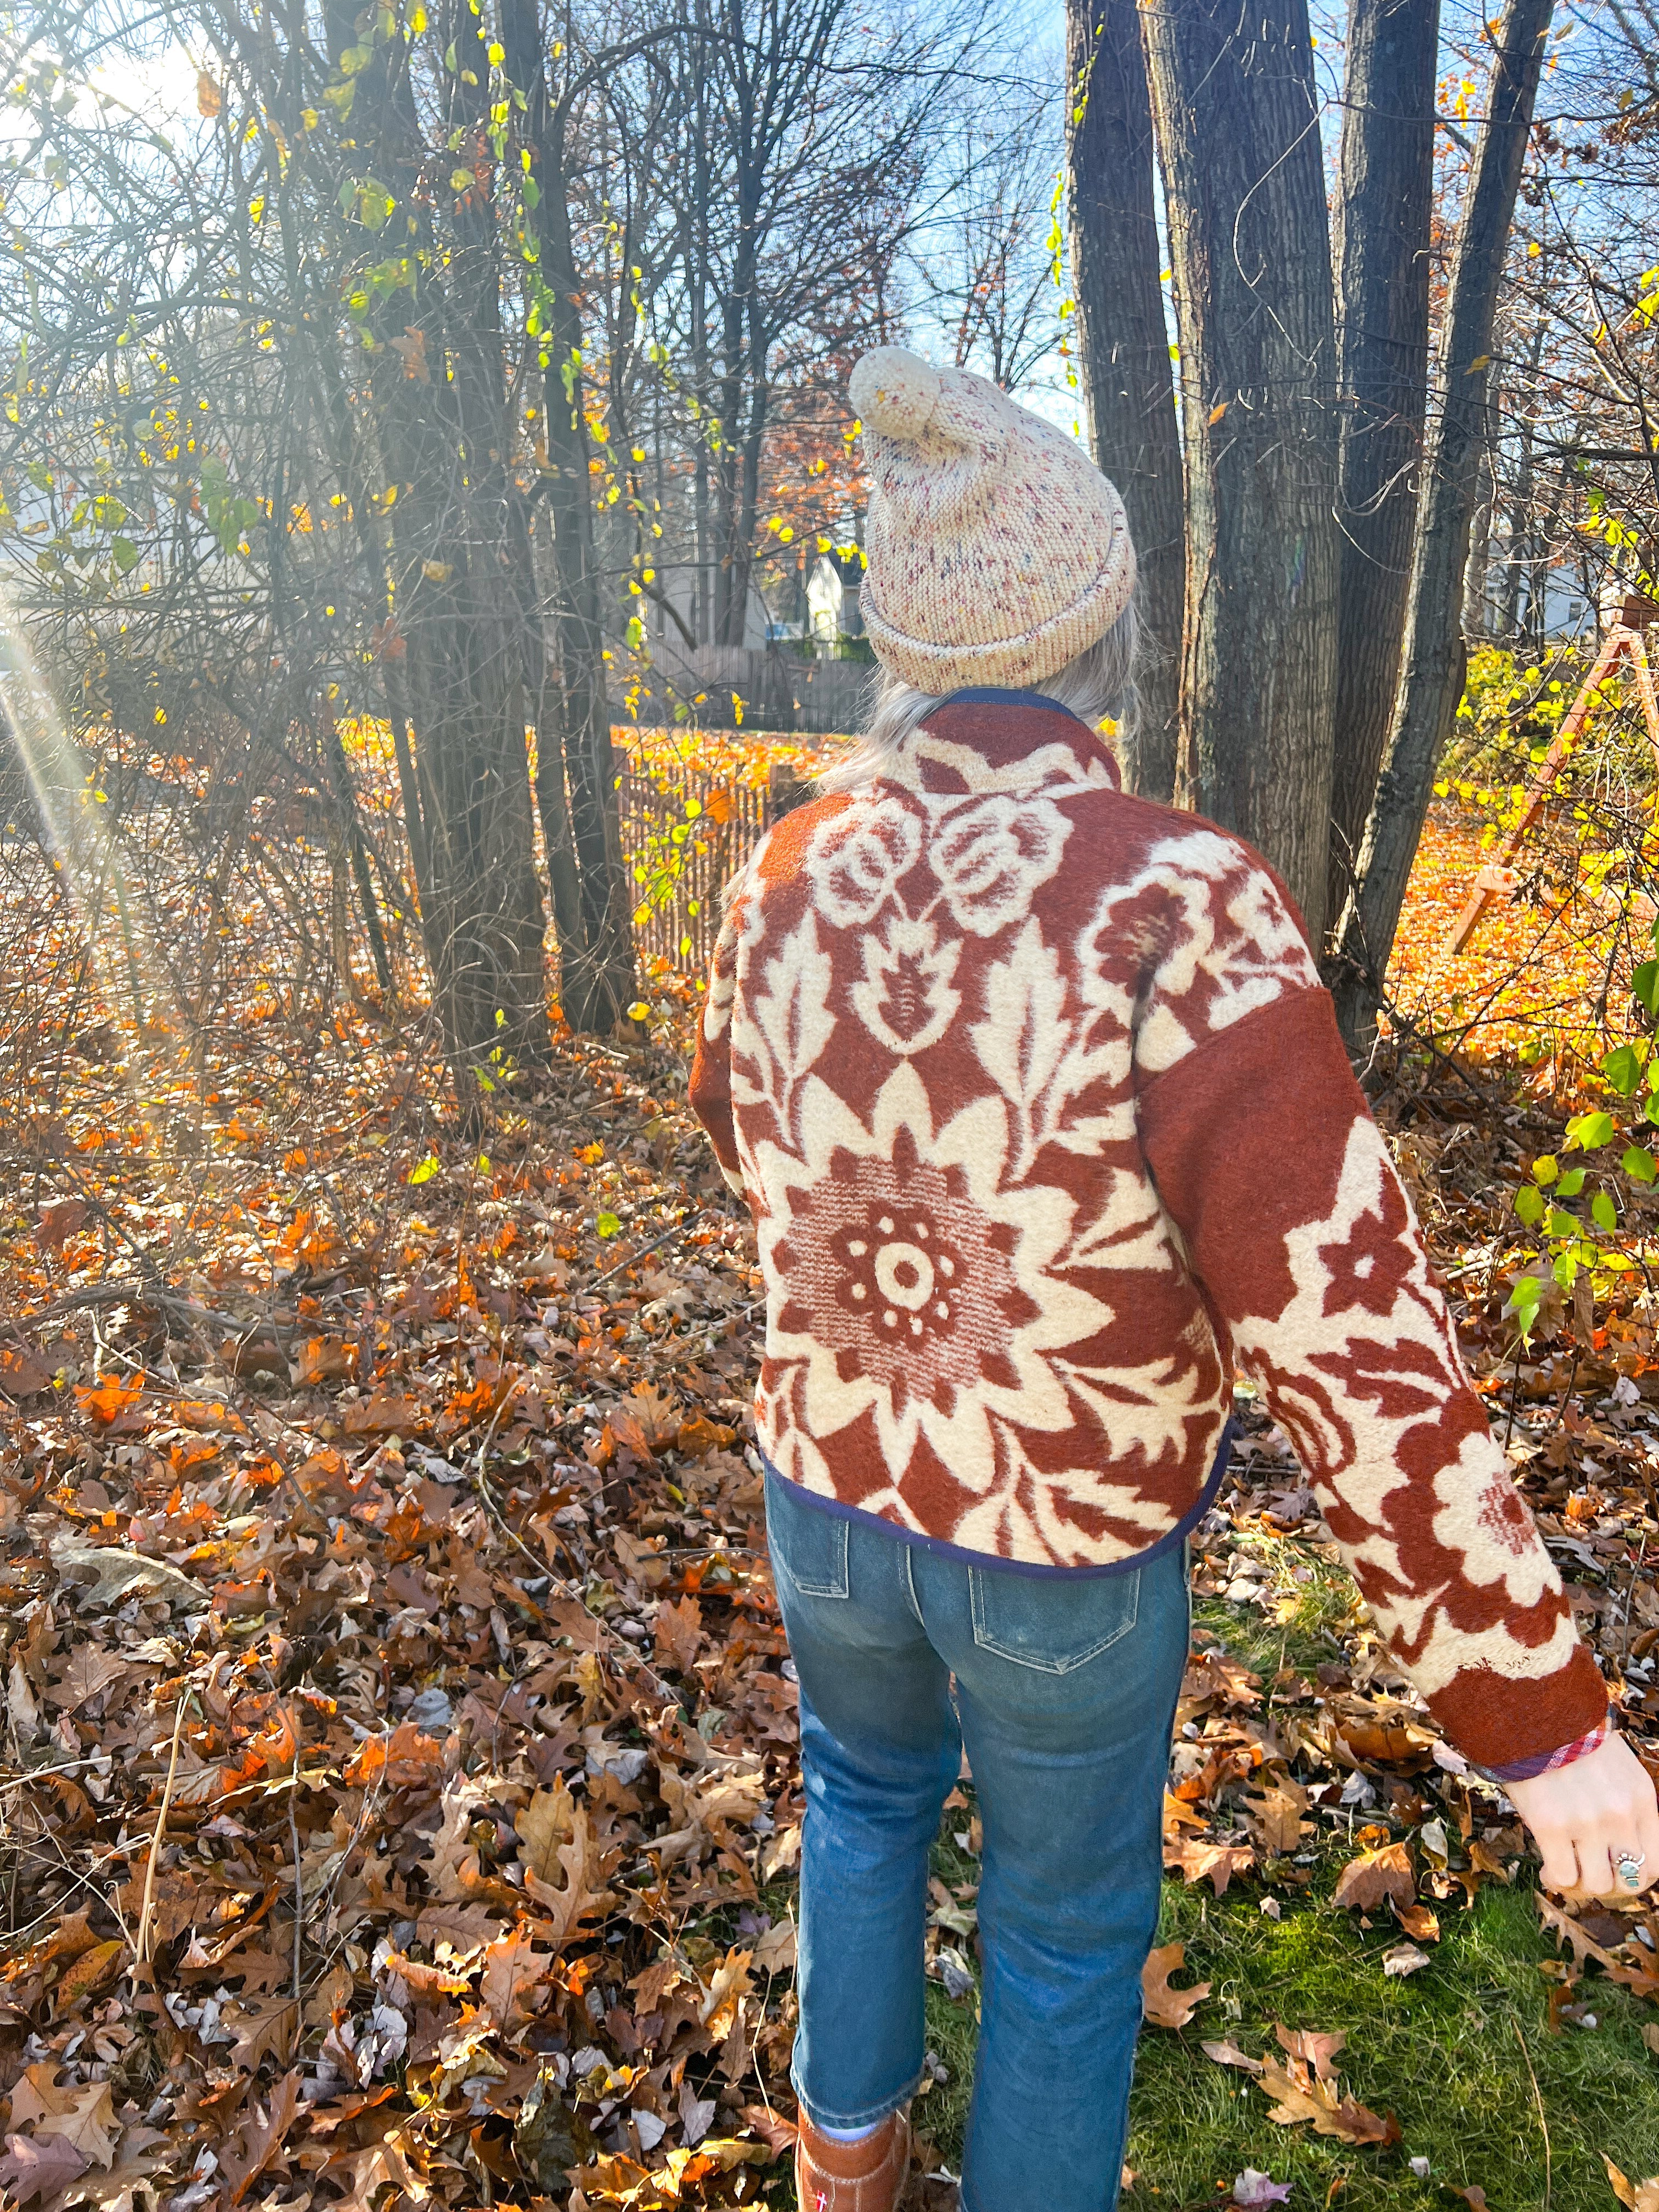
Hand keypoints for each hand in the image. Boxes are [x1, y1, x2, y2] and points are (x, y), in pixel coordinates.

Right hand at [1507, 1733, 1658, 1895]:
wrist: (1533, 1710)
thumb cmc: (1571, 1739)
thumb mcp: (1617, 1770)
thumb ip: (1623, 1807)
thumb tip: (1614, 1849)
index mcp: (1642, 1800)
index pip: (1655, 1865)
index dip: (1633, 1877)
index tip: (1612, 1871)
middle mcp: (1621, 1815)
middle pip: (1631, 1882)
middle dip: (1609, 1885)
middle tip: (1587, 1874)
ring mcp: (1587, 1822)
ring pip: (1597, 1885)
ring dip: (1580, 1884)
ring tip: (1563, 1870)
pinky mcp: (1551, 1824)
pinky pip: (1563, 1876)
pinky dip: (1555, 1879)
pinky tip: (1547, 1868)